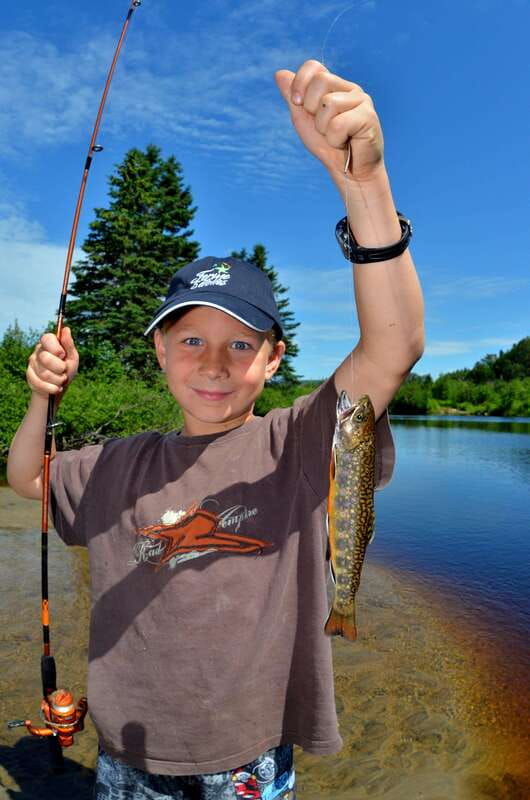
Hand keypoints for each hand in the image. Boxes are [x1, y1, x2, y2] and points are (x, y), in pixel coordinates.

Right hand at [27, 327, 78, 397]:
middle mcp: (38, 351)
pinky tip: (56, 388)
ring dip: (58, 380)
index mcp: (48, 344)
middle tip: (64, 370)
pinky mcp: (29, 376)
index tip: (62, 355)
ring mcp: (32, 364)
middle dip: (60, 368)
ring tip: (61, 380)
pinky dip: (52, 388)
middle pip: (46, 358)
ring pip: (45, 373)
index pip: (47, 338)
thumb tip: (66, 329)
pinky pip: (40, 384)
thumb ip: (69, 345)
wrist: (58, 388)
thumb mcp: (72, 358)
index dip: (55, 348)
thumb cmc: (66, 370)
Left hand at [275, 60, 384, 183]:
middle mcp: (349, 88)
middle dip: (312, 110)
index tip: (298, 104)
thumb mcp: (304, 120)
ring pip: (329, 103)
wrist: (349, 172)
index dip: (300, 83)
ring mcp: (362, 100)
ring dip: (324, 128)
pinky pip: (339, 123)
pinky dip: (335, 139)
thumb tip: (279, 73)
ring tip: (336, 137)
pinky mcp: (369, 117)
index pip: (314, 67)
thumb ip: (293, 98)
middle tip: (324, 127)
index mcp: (334, 86)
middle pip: (320, 80)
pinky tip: (346, 142)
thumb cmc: (328, 146)